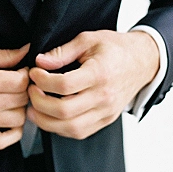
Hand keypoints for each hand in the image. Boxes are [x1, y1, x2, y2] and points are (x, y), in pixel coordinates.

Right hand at [0, 42, 29, 149]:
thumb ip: (4, 54)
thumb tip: (28, 52)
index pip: (21, 82)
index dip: (26, 74)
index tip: (22, 70)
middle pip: (21, 99)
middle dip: (23, 88)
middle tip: (17, 82)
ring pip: (18, 119)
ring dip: (19, 107)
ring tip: (12, 98)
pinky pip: (3, 141)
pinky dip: (13, 132)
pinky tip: (9, 118)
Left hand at [27, 30, 159, 139]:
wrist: (142, 62)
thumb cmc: (115, 49)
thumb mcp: (88, 39)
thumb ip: (62, 51)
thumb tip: (40, 61)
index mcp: (100, 73)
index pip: (64, 85)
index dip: (42, 80)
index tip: (34, 72)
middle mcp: (104, 97)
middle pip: (64, 111)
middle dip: (39, 102)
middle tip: (30, 90)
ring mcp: (106, 112)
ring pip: (71, 128)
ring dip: (45, 121)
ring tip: (34, 107)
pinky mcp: (105, 120)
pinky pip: (79, 132)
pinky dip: (60, 128)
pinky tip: (50, 116)